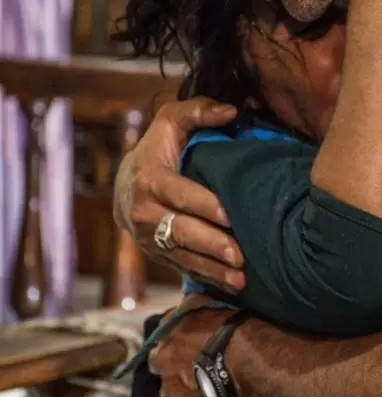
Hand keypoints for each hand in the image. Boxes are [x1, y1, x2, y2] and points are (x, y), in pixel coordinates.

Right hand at [114, 97, 246, 290]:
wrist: (125, 183)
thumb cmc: (157, 149)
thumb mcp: (171, 122)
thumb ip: (198, 111)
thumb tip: (232, 111)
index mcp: (148, 179)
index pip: (178, 194)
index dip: (203, 205)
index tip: (229, 215)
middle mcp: (143, 212)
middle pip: (179, 231)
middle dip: (210, 244)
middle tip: (240, 254)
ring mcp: (147, 237)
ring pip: (181, 256)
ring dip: (212, 268)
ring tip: (241, 277)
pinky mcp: (156, 254)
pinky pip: (181, 268)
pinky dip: (207, 277)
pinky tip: (231, 285)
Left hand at [148, 297, 234, 396]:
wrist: (246, 357)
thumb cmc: (231, 323)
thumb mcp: (205, 302)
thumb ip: (190, 310)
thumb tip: (187, 311)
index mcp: (167, 330)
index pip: (164, 337)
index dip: (177, 342)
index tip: (190, 346)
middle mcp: (162, 358)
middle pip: (161, 366)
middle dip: (174, 369)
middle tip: (196, 370)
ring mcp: (171, 387)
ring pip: (172, 394)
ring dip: (185, 392)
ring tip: (208, 391)